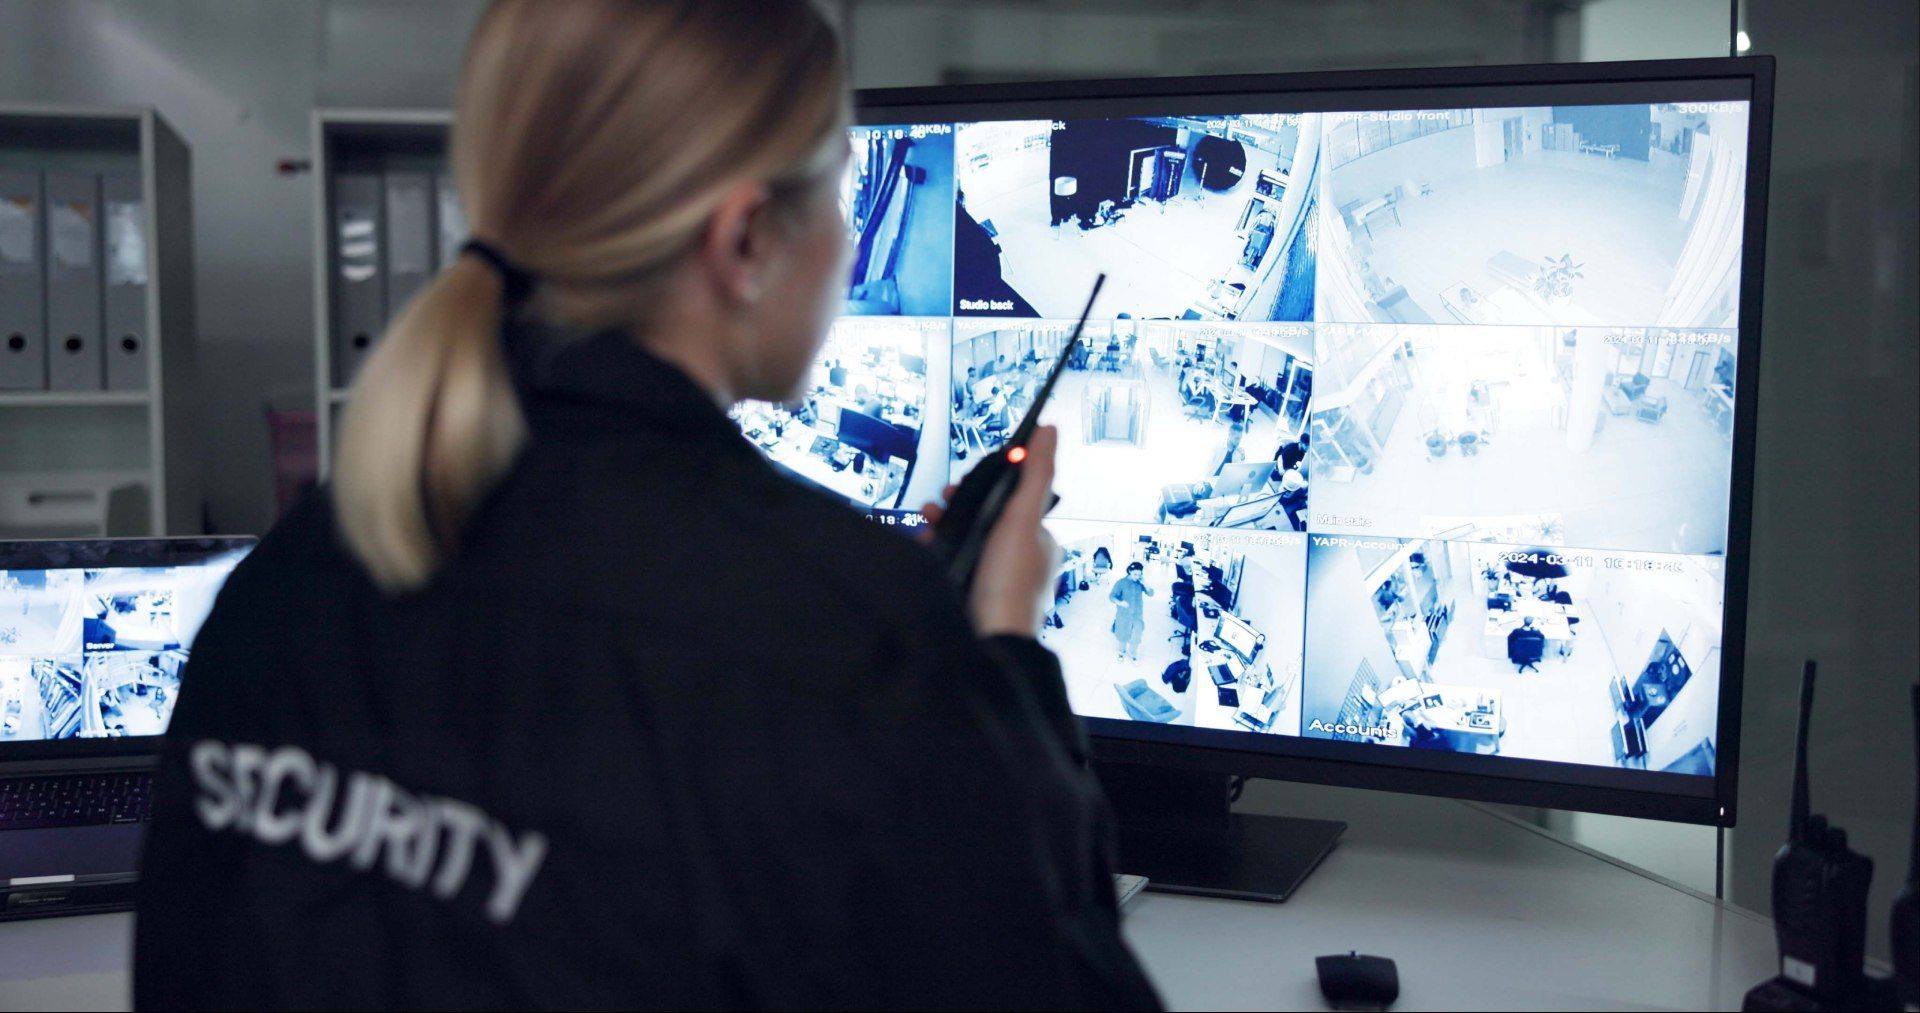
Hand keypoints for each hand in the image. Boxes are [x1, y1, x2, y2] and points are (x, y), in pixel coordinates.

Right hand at [920, 426, 1061, 637]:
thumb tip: (1049, 431)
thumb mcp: (1022, 519)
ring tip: (927, 520)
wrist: (987, 642)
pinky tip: (923, 547)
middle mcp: (1019, 560)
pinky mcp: (972, 594)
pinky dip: (935, 552)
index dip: (986, 485)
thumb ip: (1035, 474)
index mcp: (1038, 541)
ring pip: (966, 539)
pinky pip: (951, 564)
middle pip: (985, 518)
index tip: (962, 483)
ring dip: (943, 525)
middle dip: (958, 505)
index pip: (1012, 499)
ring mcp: (995, 579)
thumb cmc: (1010, 586)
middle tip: (938, 502)